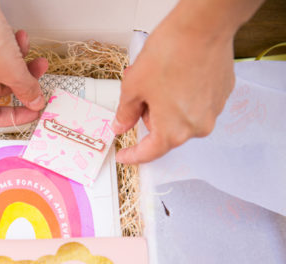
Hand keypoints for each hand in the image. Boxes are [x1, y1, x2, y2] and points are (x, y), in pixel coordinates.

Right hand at [0, 0, 47, 127]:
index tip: (33, 110)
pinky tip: (17, 39)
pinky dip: (5, 52)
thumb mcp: (12, 70)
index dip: (17, 116)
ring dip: (16, 63)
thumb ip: (27, 90)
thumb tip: (34, 101)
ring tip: (29, 51)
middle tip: (38, 73)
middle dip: (21, 81)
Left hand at [112, 0, 262, 163]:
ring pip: (181, 117)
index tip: (124, 156)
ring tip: (159, 78)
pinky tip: (177, 74)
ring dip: (166, 104)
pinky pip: (197, 103)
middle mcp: (197, 127)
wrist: (202, 27)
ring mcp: (213, 111)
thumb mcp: (133, 87)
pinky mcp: (222, 94)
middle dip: (150, 116)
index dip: (133, 155)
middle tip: (140, 93)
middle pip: (165, 132)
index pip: (149, 152)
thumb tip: (121, 125)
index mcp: (173, 131)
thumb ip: (125, 113)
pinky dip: (184, 95)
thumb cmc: (169, 54)